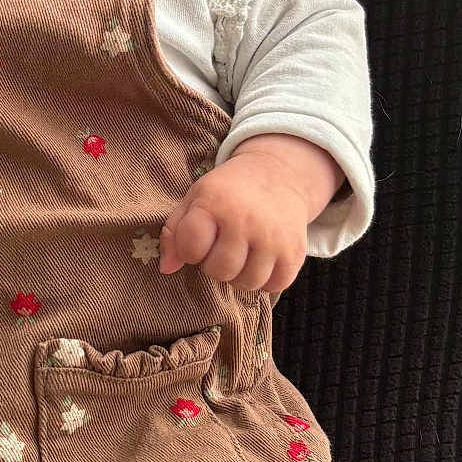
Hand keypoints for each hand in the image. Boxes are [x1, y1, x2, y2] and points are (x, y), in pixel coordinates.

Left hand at [158, 153, 309, 294]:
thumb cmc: (229, 191)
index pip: (191, 248)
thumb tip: (166, 269)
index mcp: (216, 202)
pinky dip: (265, 280)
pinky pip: (273, 287)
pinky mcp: (295, 252)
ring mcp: (274, 237)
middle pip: (220, 270)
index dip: (190, 250)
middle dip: (214, 265)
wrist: (280, 175)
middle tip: (222, 248)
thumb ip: (174, 232)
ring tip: (241, 255)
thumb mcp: (196, 198)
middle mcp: (246, 220)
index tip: (199, 239)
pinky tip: (261, 260)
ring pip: (248, 283)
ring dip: (239, 275)